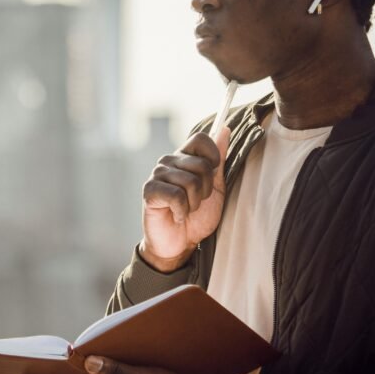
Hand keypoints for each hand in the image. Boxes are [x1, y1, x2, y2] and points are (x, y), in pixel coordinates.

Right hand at [140, 128, 229, 271]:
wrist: (181, 244)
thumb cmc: (198, 217)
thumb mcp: (215, 187)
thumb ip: (219, 159)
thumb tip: (224, 129)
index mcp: (185, 157)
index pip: (201, 139)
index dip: (213, 156)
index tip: (212, 174)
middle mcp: (169, 161)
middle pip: (201, 164)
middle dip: (206, 190)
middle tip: (197, 202)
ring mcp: (157, 175)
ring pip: (190, 182)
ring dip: (194, 204)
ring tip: (187, 210)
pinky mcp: (149, 191)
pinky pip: (176, 196)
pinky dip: (183, 212)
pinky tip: (177, 216)